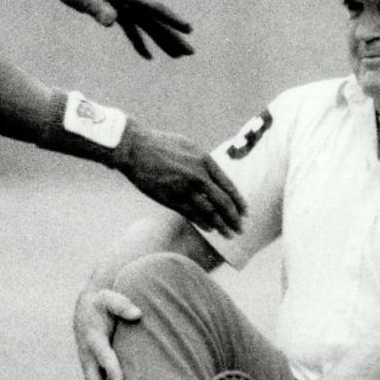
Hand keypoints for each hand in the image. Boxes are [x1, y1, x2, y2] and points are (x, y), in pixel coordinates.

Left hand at [49, 0, 193, 58]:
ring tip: (178, 56)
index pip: (154, 8)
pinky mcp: (115, 12)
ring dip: (161, 41)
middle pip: (155, 21)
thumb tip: (113, 22)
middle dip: (173, 37)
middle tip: (190, 52)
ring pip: (147, 26)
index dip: (172, 20)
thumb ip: (99, 10)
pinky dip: (139, 42)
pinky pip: (132, 29)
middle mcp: (129, 1)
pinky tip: (147, 56)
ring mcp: (123, 6)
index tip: (188, 29)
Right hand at [73, 283, 140, 379]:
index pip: (103, 355)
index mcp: (93, 338)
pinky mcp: (93, 370)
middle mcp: (88, 355)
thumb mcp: (109, 298)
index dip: (110, 367)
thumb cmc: (101, 303)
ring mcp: (89, 365)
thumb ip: (122, 304)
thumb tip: (137, 314)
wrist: (86, 307)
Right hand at [112, 123, 245, 236]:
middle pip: (223, 202)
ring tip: (228, 234)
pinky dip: (202, 223)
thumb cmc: (160, 144)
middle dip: (234, 218)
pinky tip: (210, 229)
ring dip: (221, 225)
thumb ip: (203, 162)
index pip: (229, 186)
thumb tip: (214, 176)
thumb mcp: (189, 146)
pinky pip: (191, 214)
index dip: (239, 202)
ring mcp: (184, 188)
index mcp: (205, 161)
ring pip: (209, 212)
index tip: (245, 213)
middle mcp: (198, 176)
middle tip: (241, 229)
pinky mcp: (170, 198)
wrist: (135, 148)